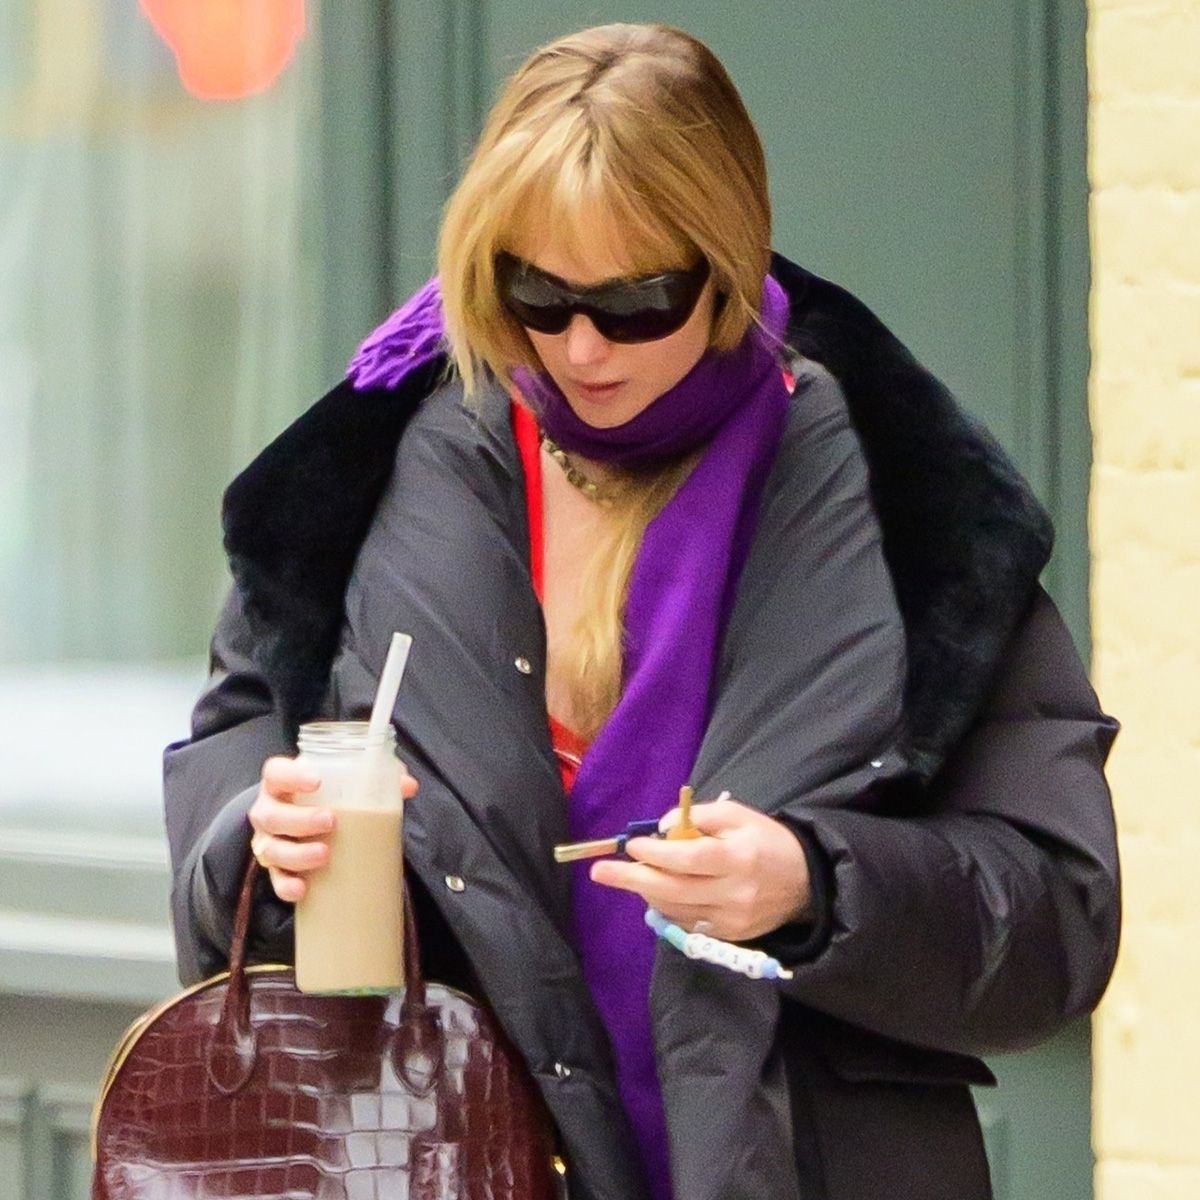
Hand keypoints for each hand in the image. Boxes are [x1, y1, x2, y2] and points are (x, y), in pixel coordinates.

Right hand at [247, 755, 417, 902]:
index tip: (317, 781)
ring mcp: (268, 841)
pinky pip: (275, 880)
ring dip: (297, 853)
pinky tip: (303, 888)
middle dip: (300, 820)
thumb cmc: (326, 797)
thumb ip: (377, 778)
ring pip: (271, 849)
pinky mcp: (274, 868)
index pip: (275, 772)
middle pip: (272, 815)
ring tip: (325, 854)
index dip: (291, 775)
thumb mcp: (345, 782)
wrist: (303, 821)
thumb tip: (408, 785)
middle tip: (330, 821)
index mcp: (281, 783)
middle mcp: (269, 811)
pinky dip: (286, 886)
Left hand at [589, 795, 811, 940]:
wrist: (805, 882)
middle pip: (674, 890)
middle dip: (632, 880)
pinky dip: (666, 907)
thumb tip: (662, 828)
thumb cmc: (766, 840)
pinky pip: (686, 923)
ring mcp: (730, 920)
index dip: (657, 853)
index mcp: (738, 858)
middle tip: (599, 871)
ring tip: (631, 875)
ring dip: (647, 892)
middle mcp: (733, 893)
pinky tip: (657, 892)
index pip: (690, 858)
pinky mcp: (729, 936)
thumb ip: (699, 817)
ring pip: (675, 909)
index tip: (631, 845)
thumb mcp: (738, 815)